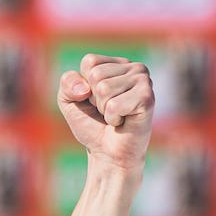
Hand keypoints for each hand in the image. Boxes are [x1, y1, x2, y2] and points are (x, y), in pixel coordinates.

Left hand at [57, 54, 154, 172]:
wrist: (108, 153)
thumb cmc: (91, 124)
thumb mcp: (69, 99)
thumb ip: (67, 83)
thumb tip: (84, 87)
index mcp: (117, 64)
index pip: (90, 62)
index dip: (84, 86)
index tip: (94, 100)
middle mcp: (134, 68)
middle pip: (96, 75)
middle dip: (94, 99)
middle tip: (106, 111)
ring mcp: (144, 81)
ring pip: (104, 88)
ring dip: (104, 109)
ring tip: (115, 116)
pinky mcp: (148, 98)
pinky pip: (114, 105)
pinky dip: (112, 118)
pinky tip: (123, 121)